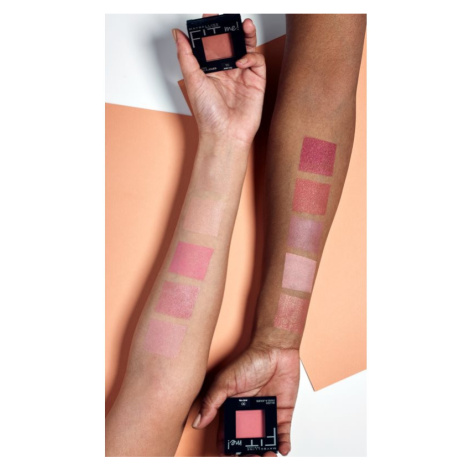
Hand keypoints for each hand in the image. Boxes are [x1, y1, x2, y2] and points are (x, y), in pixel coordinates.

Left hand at [173, 15, 265, 145]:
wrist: (225, 134)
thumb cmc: (208, 115)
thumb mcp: (192, 79)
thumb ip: (186, 55)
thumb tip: (177, 35)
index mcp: (209, 71)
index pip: (212, 44)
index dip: (212, 30)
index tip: (210, 17)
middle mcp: (226, 72)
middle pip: (231, 43)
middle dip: (230, 29)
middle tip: (228, 18)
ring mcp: (242, 76)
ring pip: (246, 48)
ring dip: (246, 35)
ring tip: (243, 26)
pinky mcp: (256, 82)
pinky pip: (257, 61)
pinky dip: (251, 56)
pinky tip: (242, 60)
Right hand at [192, 344, 299, 455]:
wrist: (275, 349)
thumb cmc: (250, 360)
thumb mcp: (226, 381)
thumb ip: (212, 402)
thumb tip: (198, 422)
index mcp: (232, 410)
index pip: (227, 436)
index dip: (228, 449)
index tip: (230, 456)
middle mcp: (248, 416)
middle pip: (246, 444)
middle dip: (248, 455)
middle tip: (251, 459)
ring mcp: (265, 416)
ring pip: (264, 443)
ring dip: (266, 454)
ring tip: (267, 457)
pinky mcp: (282, 413)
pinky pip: (283, 434)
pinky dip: (283, 444)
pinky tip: (282, 448)